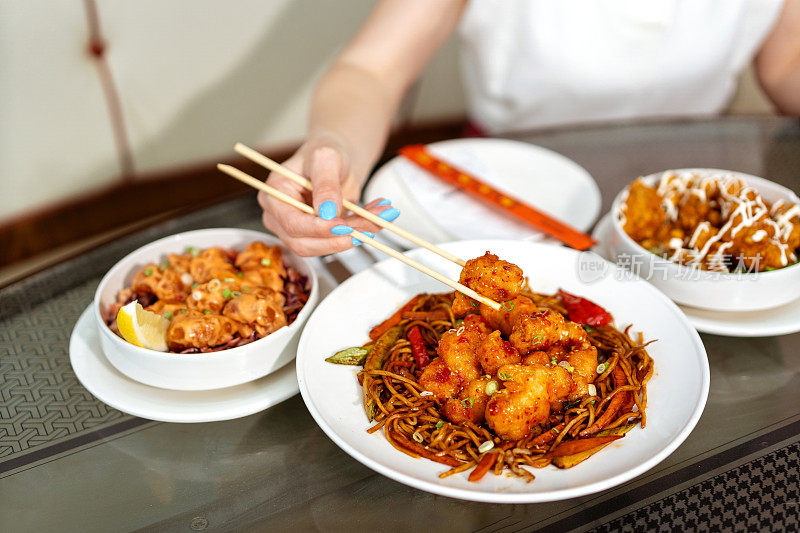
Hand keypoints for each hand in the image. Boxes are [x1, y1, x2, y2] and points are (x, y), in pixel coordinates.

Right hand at [258, 140, 398, 255]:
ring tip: (380, 216)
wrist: (336, 161)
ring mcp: (297, 230)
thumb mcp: (327, 159)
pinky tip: (376, 217)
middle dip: (340, 237)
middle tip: (370, 225)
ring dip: (355, 235)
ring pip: (324, 247)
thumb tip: (327, 213)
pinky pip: (337, 242)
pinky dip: (359, 232)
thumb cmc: (325, 153)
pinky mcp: (316, 237)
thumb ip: (326, 184)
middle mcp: (279, 217)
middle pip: (305, 243)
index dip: (318, 229)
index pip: (292, 223)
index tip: (344, 226)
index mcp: (274, 195)